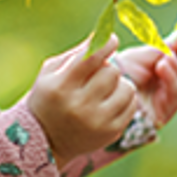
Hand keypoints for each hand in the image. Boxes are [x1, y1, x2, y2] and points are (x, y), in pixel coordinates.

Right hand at [28, 35, 137, 169]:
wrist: (45, 140)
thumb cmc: (47, 98)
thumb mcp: (50, 73)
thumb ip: (75, 54)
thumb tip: (102, 36)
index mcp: (61, 87)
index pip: (91, 58)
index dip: (106, 44)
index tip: (112, 38)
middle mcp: (80, 105)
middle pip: (111, 71)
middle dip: (107, 67)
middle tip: (99, 71)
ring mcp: (97, 121)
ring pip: (126, 88)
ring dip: (119, 82)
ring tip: (107, 87)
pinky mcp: (111, 132)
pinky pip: (131, 105)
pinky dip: (125, 98)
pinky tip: (112, 99)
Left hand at [113, 31, 176, 127]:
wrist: (101, 87)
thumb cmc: (119, 71)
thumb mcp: (141, 55)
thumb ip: (162, 48)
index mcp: (164, 73)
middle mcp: (167, 89)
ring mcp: (166, 102)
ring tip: (165, 59)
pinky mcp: (162, 114)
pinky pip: (176, 97)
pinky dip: (172, 80)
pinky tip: (162, 67)